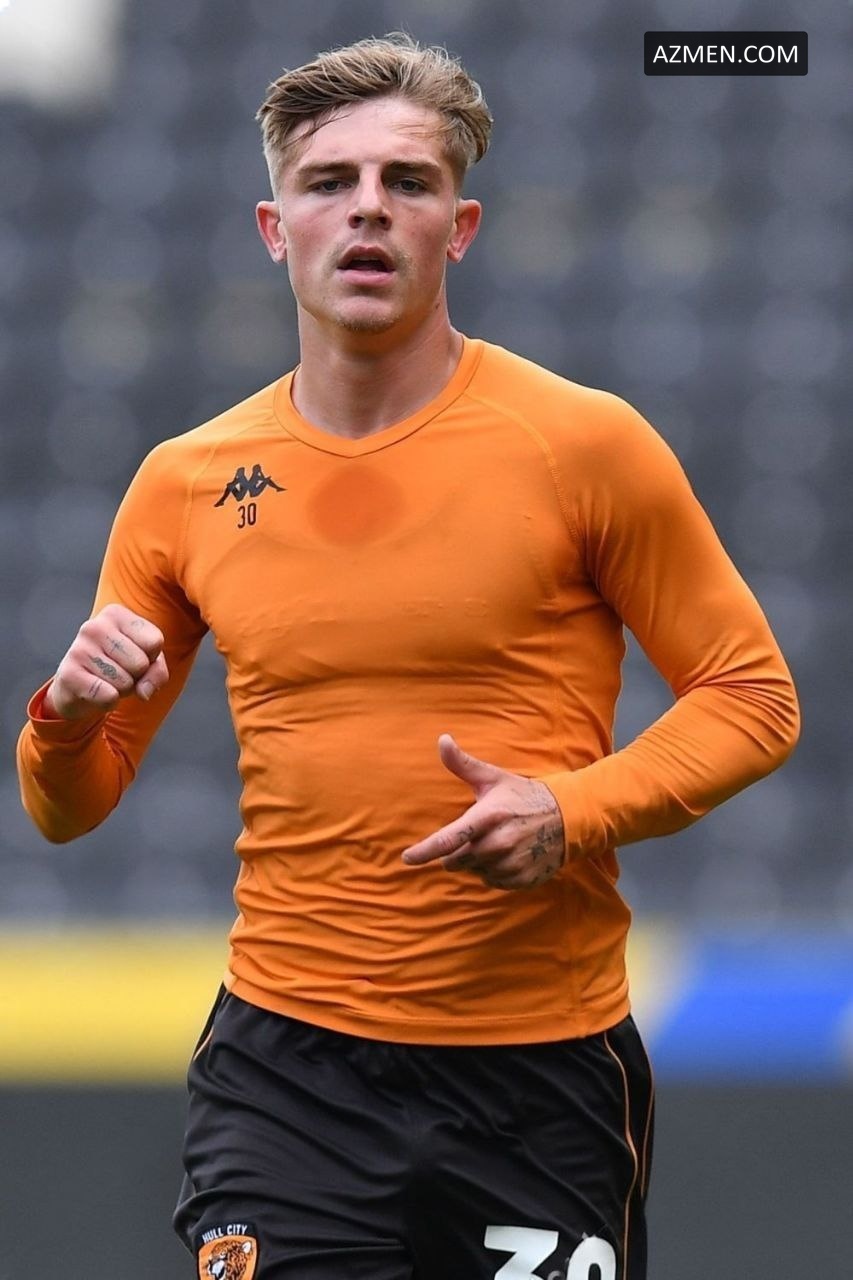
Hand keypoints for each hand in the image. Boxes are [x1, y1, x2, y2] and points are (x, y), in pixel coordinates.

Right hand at [44, 603, 169, 720]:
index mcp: (115, 614)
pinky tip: (96, 692)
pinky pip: (108, 696)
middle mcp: (94, 626)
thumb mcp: (146, 662)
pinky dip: (108, 701)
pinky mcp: (69, 674)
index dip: (151, 658)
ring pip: (125, 682)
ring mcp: (79, 649)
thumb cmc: (117, 666)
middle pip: (141, 663)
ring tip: (106, 680)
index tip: (133, 655)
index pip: (154, 641)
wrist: (76, 687)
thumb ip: (157, 672)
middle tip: (117, 672)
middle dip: (135, 676)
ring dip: (121, 689)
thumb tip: (144, 691)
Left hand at [402, 734, 565, 889]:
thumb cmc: (522, 796)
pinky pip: (492, 881)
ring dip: (477, 860)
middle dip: (457, 851)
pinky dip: (493, 870)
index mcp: (488, 817)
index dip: (425, 851)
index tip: (407, 858)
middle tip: (476, 833)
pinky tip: (507, 854)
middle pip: (455, 861)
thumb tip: (442, 740)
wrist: (567, 817)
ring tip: (497, 841)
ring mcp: (510, 864)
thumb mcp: (493, 778)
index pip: (448, 840)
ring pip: (474, 871)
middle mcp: (498, 843)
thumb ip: (463, 764)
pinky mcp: (521, 879)